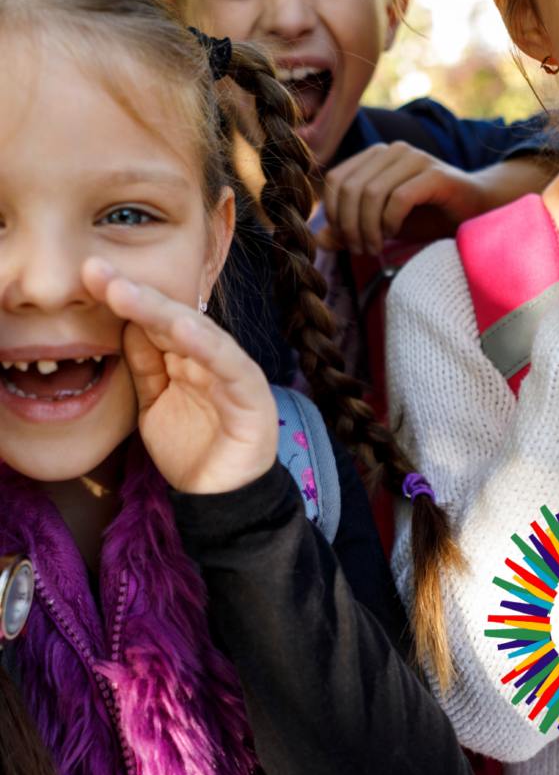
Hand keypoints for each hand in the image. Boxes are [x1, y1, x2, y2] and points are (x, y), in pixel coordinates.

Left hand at [82, 258, 278, 494]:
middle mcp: (212, 357)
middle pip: (173, 316)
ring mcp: (234, 372)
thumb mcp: (155, 403)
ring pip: (198, 332)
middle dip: (135, 293)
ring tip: (126, 292)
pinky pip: (229, 364)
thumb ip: (146, 365)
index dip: (125, 297)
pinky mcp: (252, 396)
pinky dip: (206, 345)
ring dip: (161, 310)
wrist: (221, 501)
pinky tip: (179, 326)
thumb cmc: (191, 450)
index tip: (90, 276)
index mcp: (190, 357)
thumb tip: (127, 324)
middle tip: (98, 272)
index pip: (156, 319)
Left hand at [318, 142, 558, 254]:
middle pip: (350, 188)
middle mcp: (392, 151)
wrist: (475, 211)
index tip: (345, 239)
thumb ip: (349, 231)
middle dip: (349, 225)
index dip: (332, 212)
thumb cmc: (426, 216)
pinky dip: (390, 221)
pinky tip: (395, 234)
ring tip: (375, 247)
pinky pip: (399, 198)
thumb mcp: (380, 226)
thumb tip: (318, 242)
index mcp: (375, 156)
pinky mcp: (435, 174)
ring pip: (371, 193)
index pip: (335, 179)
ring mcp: (415, 159)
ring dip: (368, 228)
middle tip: (360, 249)